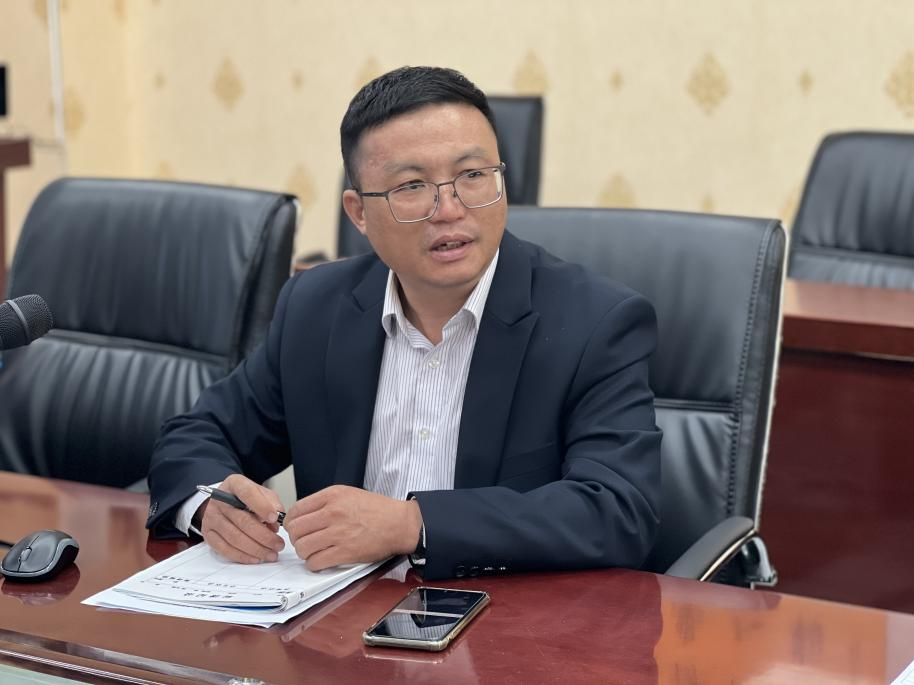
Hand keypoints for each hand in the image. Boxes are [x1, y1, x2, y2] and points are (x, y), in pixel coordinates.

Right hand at [200, 473, 284, 563]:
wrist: (223, 503)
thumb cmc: (246, 498)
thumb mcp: (261, 493)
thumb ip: (271, 502)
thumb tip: (277, 520)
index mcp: (234, 484)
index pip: (247, 493)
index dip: (262, 506)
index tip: (275, 518)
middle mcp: (219, 500)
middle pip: (242, 520)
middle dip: (264, 536)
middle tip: (278, 544)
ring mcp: (212, 518)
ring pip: (234, 537)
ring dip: (256, 548)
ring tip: (271, 553)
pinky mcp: (209, 534)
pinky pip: (225, 549)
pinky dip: (242, 556)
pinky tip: (256, 558)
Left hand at [284, 485, 422, 571]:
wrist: (399, 523)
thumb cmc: (377, 510)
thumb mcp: (348, 494)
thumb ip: (325, 502)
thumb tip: (303, 517)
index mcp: (332, 496)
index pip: (296, 510)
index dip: (291, 522)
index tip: (296, 528)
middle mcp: (333, 512)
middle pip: (296, 530)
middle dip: (296, 538)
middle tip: (304, 541)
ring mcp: (338, 533)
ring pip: (303, 547)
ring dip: (304, 553)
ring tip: (313, 552)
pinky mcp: (345, 552)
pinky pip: (316, 562)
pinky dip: (314, 564)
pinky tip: (321, 561)